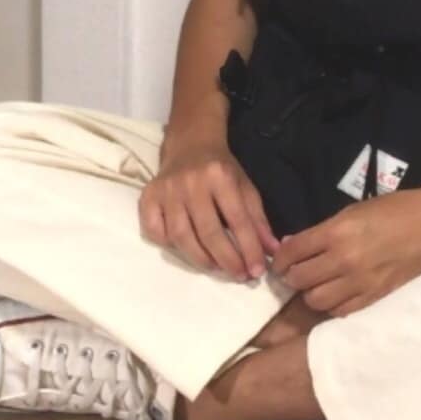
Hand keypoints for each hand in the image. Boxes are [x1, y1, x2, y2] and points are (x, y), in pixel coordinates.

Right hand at [139, 131, 279, 280]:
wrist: (190, 144)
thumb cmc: (221, 169)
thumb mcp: (245, 187)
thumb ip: (258, 220)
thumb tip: (272, 252)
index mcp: (220, 176)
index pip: (237, 220)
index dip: (249, 248)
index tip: (257, 271)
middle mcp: (191, 183)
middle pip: (208, 232)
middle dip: (227, 260)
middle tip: (239, 275)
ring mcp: (166, 191)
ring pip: (181, 237)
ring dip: (201, 259)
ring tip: (217, 267)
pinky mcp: (148, 197)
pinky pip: (155, 231)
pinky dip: (169, 246)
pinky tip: (186, 250)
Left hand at [269, 176, 420, 316]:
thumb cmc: (397, 210)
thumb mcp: (355, 211)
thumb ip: (324, 231)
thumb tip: (293, 246)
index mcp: (337, 232)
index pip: (292, 252)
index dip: (280, 258)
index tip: (280, 260)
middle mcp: (345, 260)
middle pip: (299, 280)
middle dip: (292, 276)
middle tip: (295, 272)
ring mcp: (361, 283)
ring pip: (316, 301)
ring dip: (311, 293)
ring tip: (316, 284)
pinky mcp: (376, 298)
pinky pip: (341, 311)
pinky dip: (333, 305)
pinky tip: (337, 294)